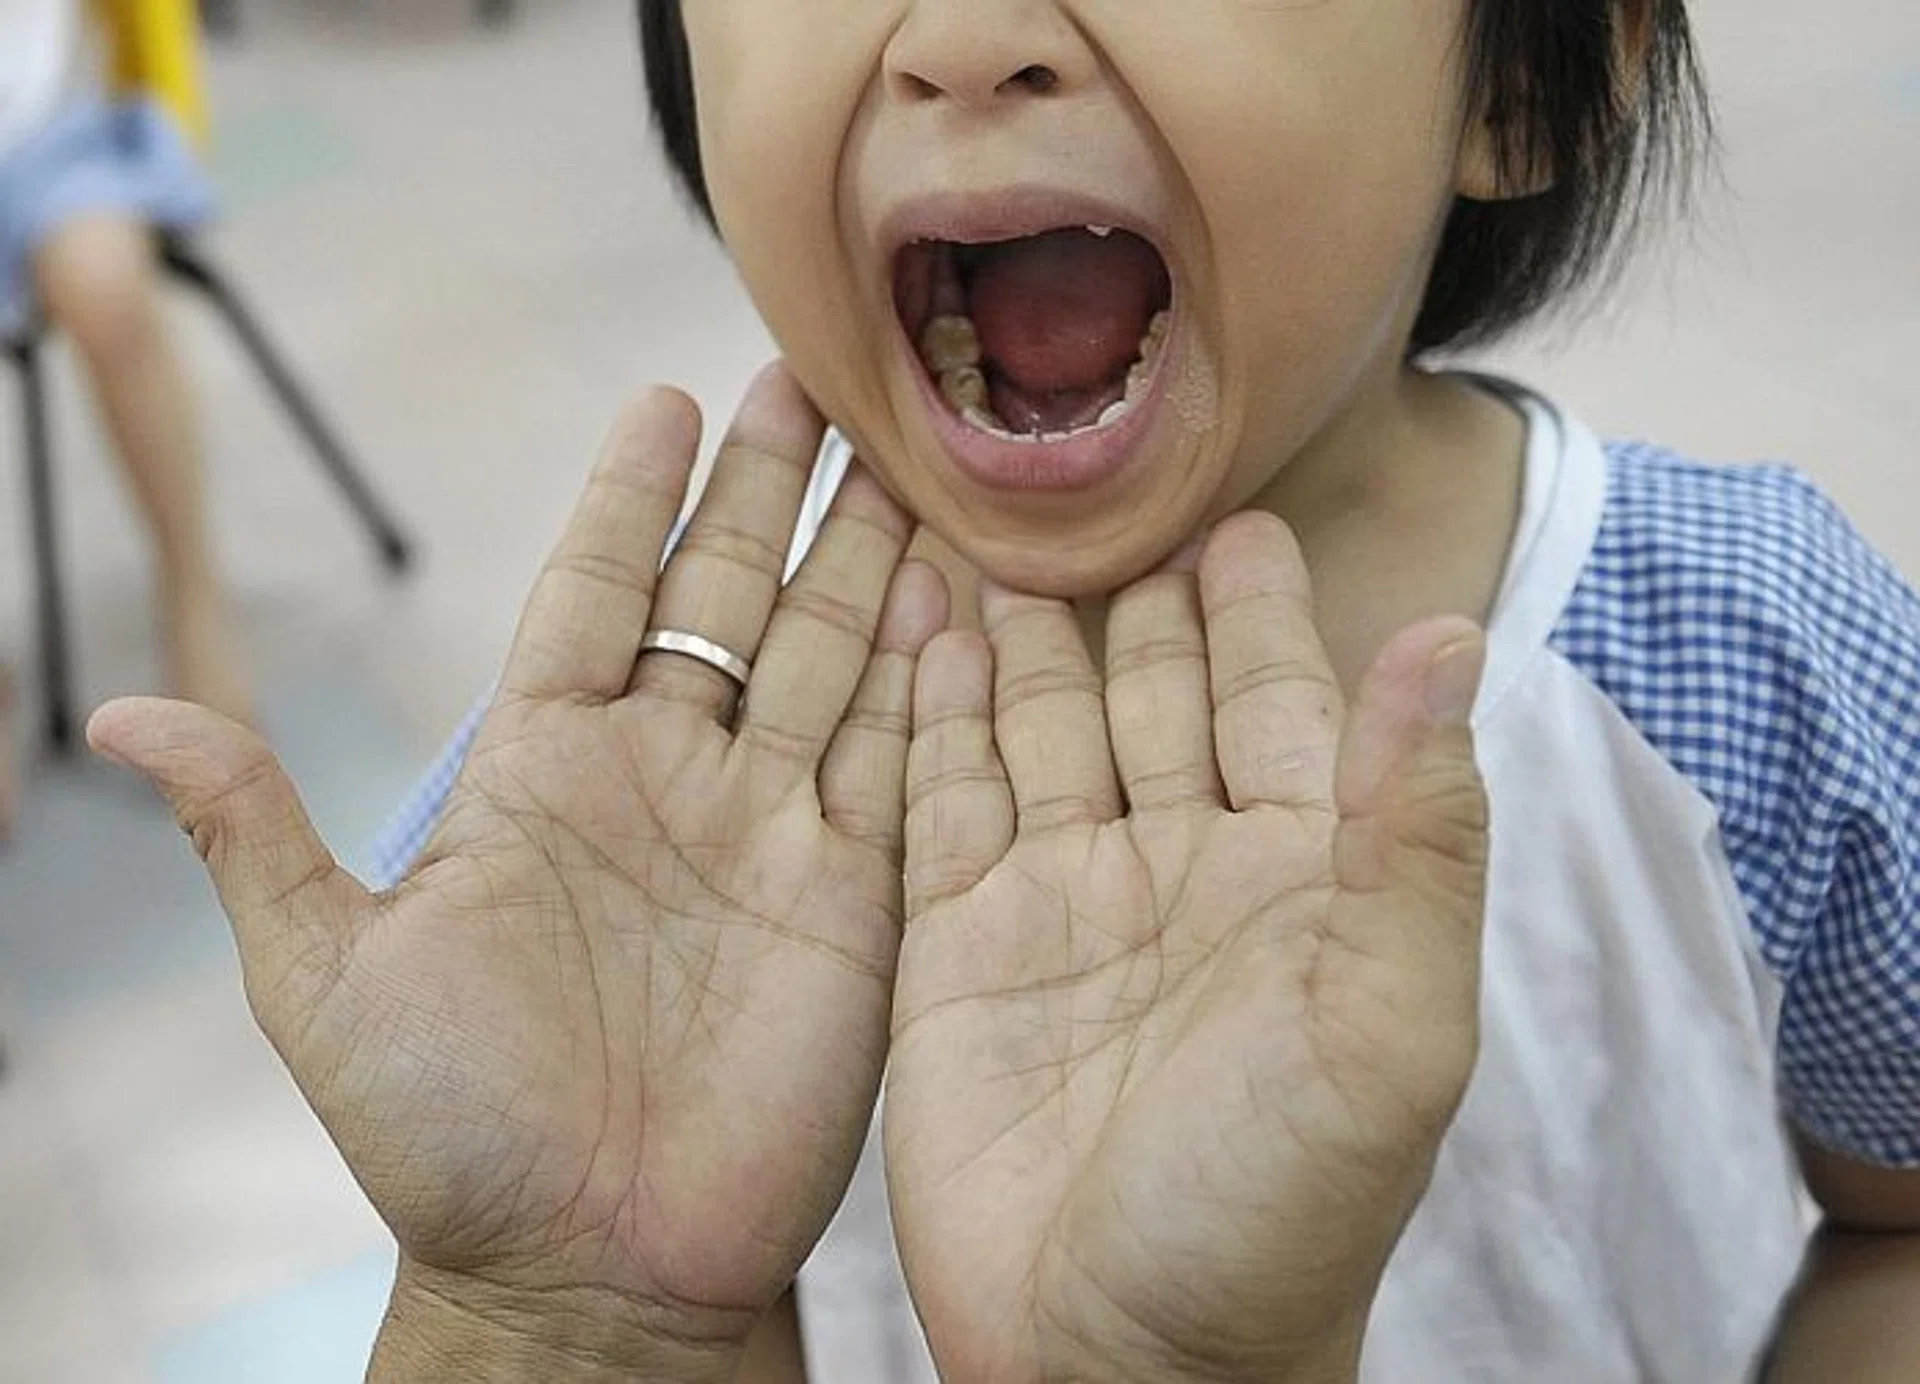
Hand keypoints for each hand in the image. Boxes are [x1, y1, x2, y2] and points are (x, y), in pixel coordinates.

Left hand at [90, 366, 946, 1379]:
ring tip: (901, 453)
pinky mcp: (855, 895)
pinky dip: (929, 670)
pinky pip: (900, 756)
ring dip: (862, 552)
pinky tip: (952, 585)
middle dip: (769, 489)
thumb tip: (123, 718)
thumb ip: (257, 833)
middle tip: (808, 377)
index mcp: (546, 773)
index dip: (633, 497)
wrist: (591, 1271)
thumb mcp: (327, 979)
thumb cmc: (449, 1137)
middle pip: (729, 597)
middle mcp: (668, 780)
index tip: (667, 398)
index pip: (597, 593)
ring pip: (829, 654)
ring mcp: (769, 832)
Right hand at [890, 514, 1488, 1383]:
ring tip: (992, 526)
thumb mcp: (1386, 1029)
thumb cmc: (1273, 1215)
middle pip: (1151, 696)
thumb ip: (1416, 834)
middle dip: (1132, 598)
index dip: (1262, 616)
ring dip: (1025, 631)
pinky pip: (944, 795)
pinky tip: (922, 629)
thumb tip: (1450, 636)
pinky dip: (935, 709)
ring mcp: (1061, 904)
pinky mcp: (957, 943)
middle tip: (1100, 490)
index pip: (1279, 705)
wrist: (1113, 1359)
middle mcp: (1177, 875)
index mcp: (1293, 884)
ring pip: (1043, 726)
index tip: (1241, 517)